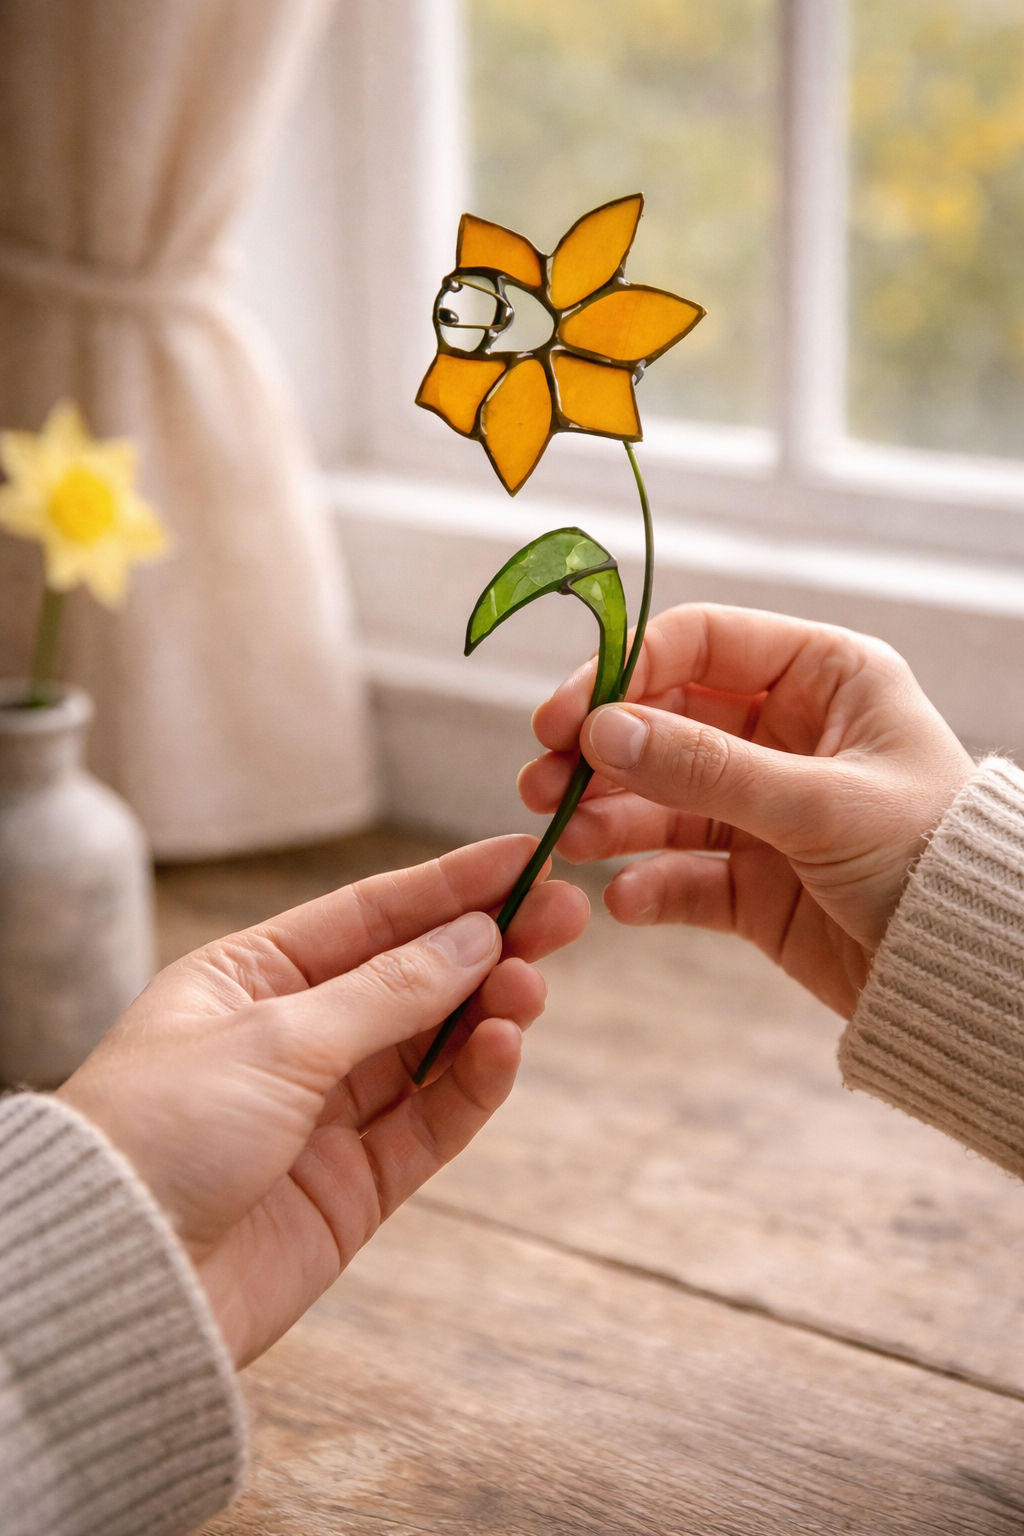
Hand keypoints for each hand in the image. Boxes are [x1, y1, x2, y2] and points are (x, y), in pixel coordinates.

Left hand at [58, 836, 588, 1366]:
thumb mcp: (274, 1036)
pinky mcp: (355, 1186)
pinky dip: (475, 1085)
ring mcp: (327, 1114)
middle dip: (489, 944)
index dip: (450, 884)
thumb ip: (387, 990)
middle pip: (413, 977)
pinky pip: (432, 1122)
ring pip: (433, 1048)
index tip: (527, 856)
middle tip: (565, 915)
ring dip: (488, 1011)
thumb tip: (476, 936)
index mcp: (249, 978)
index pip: (368, 915)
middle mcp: (292, 1037)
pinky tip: (506, 1045)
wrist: (117, 1282)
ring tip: (533, 985)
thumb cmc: (160, 1133)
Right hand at [519, 604, 972, 1017]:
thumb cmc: (930, 861)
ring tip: (568, 842)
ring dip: (609, 817)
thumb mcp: (818, 803)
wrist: (974, 975)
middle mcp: (785, 735)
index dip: (623, 673)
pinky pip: (681, 873)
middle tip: (543, 784)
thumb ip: (706, 767)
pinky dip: (648, 885)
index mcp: (821, 679)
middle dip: (600, 752)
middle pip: (663, 721)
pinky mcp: (752, 881)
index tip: (563, 719)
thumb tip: (600, 730)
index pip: (698, 645)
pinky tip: (626, 900)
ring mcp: (763, 808)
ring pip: (660, 799)